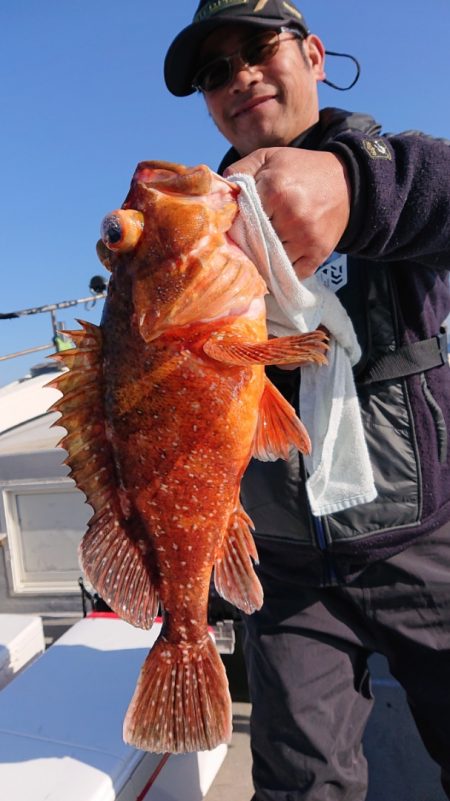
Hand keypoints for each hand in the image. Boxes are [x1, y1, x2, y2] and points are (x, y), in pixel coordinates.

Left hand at [224, 147, 350, 278]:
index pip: (241, 220)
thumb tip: (218, 192)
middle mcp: (291, 216)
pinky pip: (291, 274)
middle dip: (247, 244)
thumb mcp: (269, 158)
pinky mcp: (318, 255)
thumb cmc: (301, 169)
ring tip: (263, 249)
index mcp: (275, 190)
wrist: (347, 181)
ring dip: (264, 259)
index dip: (236, 224)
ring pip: (270, 262)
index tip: (236, 225)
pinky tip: (278, 261)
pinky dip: (282, 271)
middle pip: (253, 244)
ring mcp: (306, 239)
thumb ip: (240, 170)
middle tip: (246, 241)